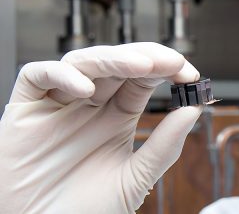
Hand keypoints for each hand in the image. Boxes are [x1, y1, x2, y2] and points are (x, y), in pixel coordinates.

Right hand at [0, 42, 202, 212]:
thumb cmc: (86, 209)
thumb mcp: (135, 178)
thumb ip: (164, 146)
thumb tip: (193, 111)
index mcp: (116, 116)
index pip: (143, 80)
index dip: (166, 71)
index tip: (190, 74)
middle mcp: (90, 104)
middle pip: (118, 65)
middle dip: (147, 57)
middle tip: (172, 62)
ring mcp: (59, 103)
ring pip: (84, 62)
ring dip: (114, 59)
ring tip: (143, 65)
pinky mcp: (26, 108)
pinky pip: (38, 76)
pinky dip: (62, 75)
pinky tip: (86, 89)